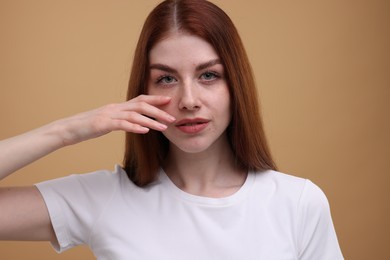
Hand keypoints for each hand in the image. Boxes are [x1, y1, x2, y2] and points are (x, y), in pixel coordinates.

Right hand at [58, 95, 174, 145]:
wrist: (67, 129)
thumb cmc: (88, 127)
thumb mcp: (107, 122)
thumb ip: (121, 120)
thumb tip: (134, 123)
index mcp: (117, 107)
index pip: (139, 100)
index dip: (155, 99)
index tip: (169, 101)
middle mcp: (115, 108)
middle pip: (140, 105)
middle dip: (158, 111)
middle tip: (172, 117)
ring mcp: (108, 115)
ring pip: (134, 115)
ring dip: (151, 120)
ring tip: (164, 127)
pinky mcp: (102, 124)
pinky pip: (122, 124)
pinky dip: (135, 127)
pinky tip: (145, 130)